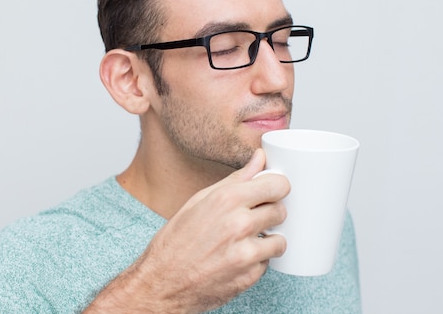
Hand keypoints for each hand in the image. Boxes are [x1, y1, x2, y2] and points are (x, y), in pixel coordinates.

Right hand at [85, 149, 289, 313]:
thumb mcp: (199, 201)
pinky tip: (237, 259)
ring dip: (268, 240)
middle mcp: (239, 224)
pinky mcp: (250, 276)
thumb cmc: (175, 241)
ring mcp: (246, 253)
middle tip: (253, 219)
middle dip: (270, 213)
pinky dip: (256, 261)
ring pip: (280, 240)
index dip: (276, 188)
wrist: (161, 283)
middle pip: (281, 210)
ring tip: (246, 241)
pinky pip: (267, 263)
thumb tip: (259, 158)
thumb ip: (235, 179)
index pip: (277, 185)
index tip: (270, 192)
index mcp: (226, 199)